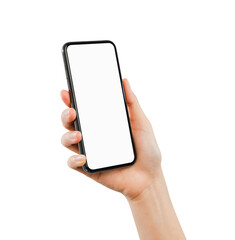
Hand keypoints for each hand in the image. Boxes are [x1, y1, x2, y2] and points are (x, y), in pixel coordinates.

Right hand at [60, 78, 161, 200]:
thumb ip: (132, 103)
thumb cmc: (147, 150)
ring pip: (67, 140)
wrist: (149, 178)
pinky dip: (74, 159)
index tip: (67, 92)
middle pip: (71, 123)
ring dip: (67, 135)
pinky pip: (73, 163)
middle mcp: (94, 136)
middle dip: (66, 115)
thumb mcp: (142, 123)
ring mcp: (90, 151)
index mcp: (104, 124)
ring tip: (79, 135)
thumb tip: (124, 81)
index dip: (73, 100)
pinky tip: (83, 157)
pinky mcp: (89, 168)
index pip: (85, 110)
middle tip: (72, 111)